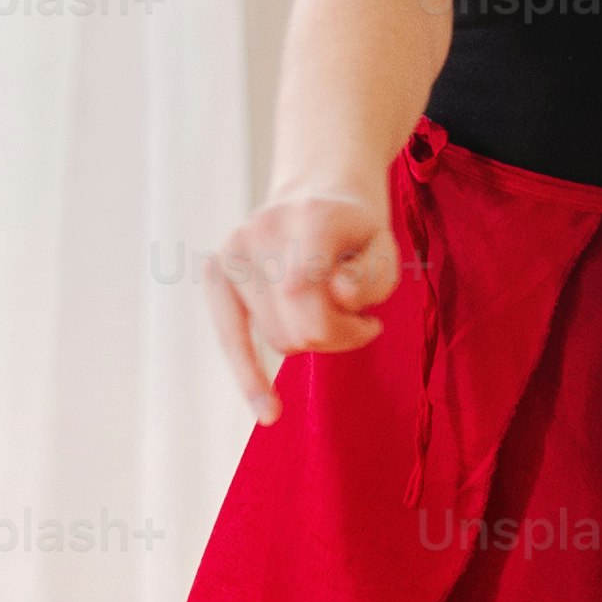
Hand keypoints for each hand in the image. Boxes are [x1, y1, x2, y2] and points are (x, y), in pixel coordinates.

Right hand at [207, 189, 392, 419]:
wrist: (317, 189)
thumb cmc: (356, 231)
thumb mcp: (385, 247)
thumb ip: (373, 277)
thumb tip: (339, 296)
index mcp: (309, 217)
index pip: (307, 294)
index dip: (344, 326)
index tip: (371, 325)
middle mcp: (262, 229)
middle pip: (296, 326)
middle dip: (334, 336)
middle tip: (357, 319)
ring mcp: (233, 249)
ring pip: (276, 339)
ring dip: (309, 339)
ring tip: (327, 310)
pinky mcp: (216, 271)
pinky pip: (231, 340)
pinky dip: (250, 377)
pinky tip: (268, 412)